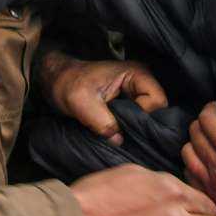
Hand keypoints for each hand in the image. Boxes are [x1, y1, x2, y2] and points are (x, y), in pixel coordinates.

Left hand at [39, 51, 167, 144]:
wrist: (57, 80)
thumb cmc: (68, 84)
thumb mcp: (82, 103)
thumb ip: (102, 122)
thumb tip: (119, 141)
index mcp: (136, 73)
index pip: (157, 102)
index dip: (144, 117)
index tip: (122, 123)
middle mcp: (142, 81)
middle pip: (158, 110)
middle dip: (141, 125)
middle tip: (120, 132)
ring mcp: (137, 91)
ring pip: (149, 117)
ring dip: (134, 127)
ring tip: (116, 131)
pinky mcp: (130, 102)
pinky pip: (139, 119)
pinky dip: (129, 127)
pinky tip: (116, 131)